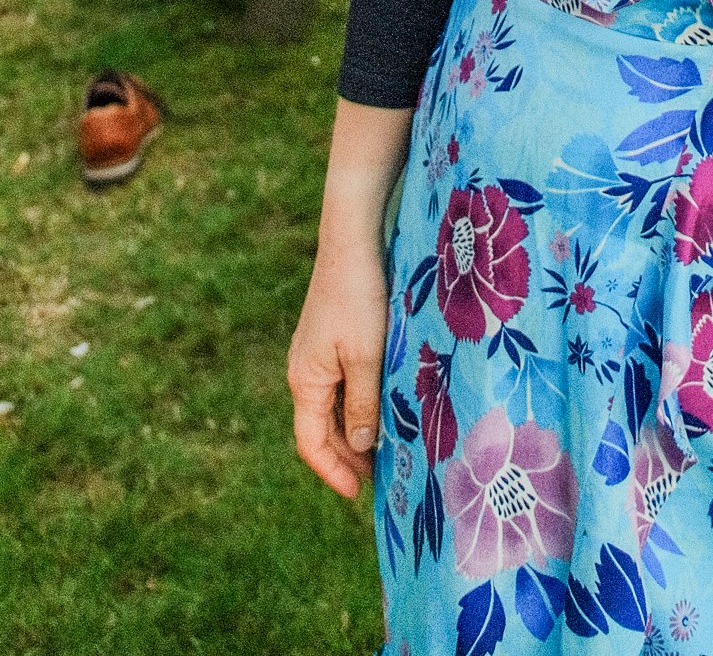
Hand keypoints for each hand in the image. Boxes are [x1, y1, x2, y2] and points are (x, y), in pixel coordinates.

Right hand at [288, 241, 388, 499]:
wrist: (353, 239)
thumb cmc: (360, 297)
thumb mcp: (366, 355)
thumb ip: (363, 402)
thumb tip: (360, 446)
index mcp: (305, 381)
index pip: (311, 443)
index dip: (333, 471)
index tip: (359, 494)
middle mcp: (305, 371)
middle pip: (321, 429)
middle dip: (346, 456)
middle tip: (380, 478)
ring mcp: (317, 353)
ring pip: (333, 406)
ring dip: (354, 430)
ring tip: (386, 448)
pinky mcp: (332, 337)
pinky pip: (341, 383)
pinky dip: (358, 403)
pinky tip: (382, 405)